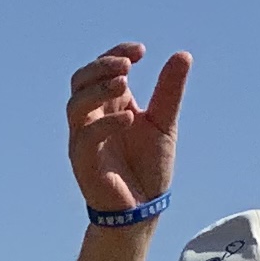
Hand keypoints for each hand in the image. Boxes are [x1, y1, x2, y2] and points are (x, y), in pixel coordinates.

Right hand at [67, 44, 187, 215]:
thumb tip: (183, 54)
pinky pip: (85, 136)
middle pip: (80, 81)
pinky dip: (105, 123)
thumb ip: (169, 91)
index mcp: (110, 105)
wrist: (143, 208)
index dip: (116, 54)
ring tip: (125, 83)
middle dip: (101, 67)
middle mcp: (92, 118)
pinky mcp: (83, 161)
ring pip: (76, 104)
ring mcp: (84, 139)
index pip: (101, 69)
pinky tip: (129, 118)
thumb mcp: (164, 123)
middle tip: (128, 66)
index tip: (141, 52)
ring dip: (99, 89)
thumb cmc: (149, 167)